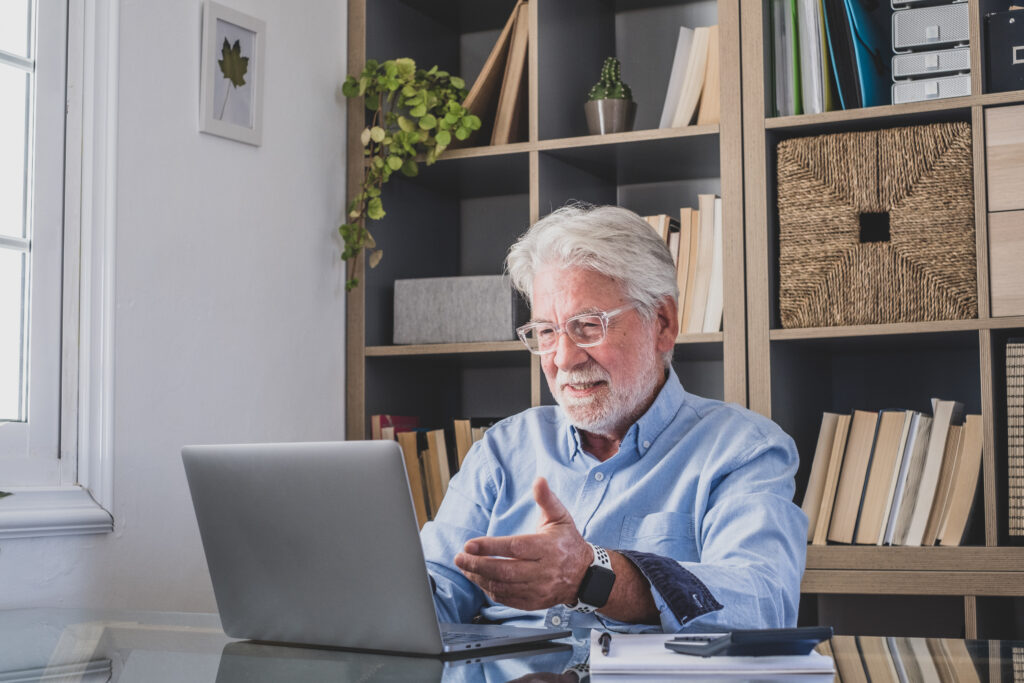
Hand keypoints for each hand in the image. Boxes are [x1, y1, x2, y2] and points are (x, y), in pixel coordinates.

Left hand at [454, 477, 591, 610]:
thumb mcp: (560, 517)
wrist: (586, 575)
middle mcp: (543, 571)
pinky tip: (479, 580)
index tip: (470, 544)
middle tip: (459, 558)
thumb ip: (546, 499)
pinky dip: (490, 591)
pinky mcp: (535, 602)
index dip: (490, 546)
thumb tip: (539, 481)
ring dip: (479, 578)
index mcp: (548, 548)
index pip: (514, 548)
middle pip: (505, 571)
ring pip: (503, 587)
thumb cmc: (568, 542)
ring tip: (465, 568)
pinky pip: (508, 599)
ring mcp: (539, 589)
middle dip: (477, 564)